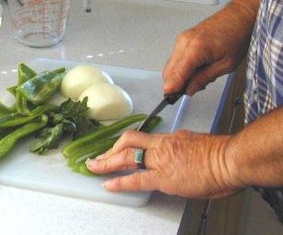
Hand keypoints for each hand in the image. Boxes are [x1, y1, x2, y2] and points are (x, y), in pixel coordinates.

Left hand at [85, 129, 240, 198]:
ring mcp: (160, 161)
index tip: (115, 149)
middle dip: (109, 151)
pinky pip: (136, 179)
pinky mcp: (164, 177)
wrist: (231, 159)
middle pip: (127, 143)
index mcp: (170, 139)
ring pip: (126, 157)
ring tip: (94, 167)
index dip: (123, 144)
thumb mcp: (196, 145)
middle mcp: (161, 146)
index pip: (140, 139)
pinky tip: (109, 184)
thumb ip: (183, 150)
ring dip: (107, 162)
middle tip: (96, 157)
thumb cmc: (222, 154)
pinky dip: (120, 181)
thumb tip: (179, 157)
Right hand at [163, 21, 247, 95]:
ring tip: (198, 77)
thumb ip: (204, 78)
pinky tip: (195, 69)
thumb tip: (189, 89)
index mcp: (196, 48)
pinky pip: (175, 58)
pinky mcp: (182, 38)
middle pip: (169, 70)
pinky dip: (181, 67)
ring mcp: (181, 39)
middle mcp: (184, 42)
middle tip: (190, 90)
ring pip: (170, 65)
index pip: (177, 73)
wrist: (238, 17)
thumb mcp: (226, 65)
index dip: (173, 87)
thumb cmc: (237, 37)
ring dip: (178, 76)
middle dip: (176, 83)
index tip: (170, 97)